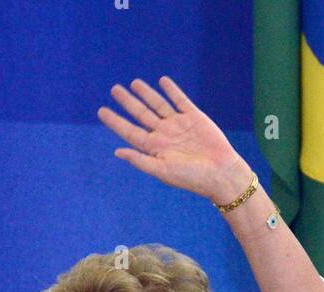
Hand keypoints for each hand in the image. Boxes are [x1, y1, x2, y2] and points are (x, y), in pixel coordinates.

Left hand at [97, 76, 249, 203]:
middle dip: (128, 102)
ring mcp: (179, 125)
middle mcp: (164, 135)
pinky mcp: (194, 117)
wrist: (221, 173)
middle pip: (142, 114)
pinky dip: (172, 91)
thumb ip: (141, 161)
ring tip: (134, 83)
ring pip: (158, 105)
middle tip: (114, 89)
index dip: (115, 121)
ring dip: (146, 94)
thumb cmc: (192, 178)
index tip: (101, 111)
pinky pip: (180, 101)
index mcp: (155, 148)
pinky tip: (162, 81)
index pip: (130, 131)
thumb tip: (117, 151)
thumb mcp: (163, 171)